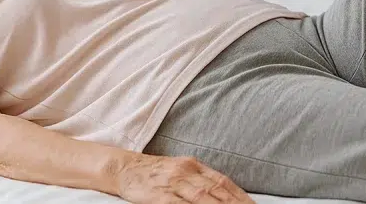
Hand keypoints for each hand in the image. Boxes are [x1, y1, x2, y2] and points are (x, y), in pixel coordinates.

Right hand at [116, 153, 253, 203]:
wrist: (125, 168)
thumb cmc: (156, 172)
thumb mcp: (181, 171)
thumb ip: (201, 180)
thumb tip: (223, 194)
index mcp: (194, 165)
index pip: (222, 182)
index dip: (239, 195)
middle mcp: (186, 172)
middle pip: (216, 190)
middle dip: (235, 203)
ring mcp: (173, 183)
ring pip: (202, 197)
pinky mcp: (159, 195)